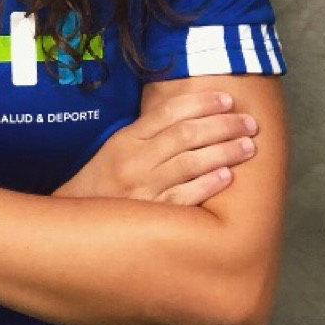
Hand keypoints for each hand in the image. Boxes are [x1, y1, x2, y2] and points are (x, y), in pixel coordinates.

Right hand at [55, 87, 259, 206]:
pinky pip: (185, 197)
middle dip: (223, 125)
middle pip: (186, 134)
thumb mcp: (118, 148)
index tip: (228, 100)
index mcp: (126, 139)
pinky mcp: (151, 216)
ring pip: (190, 162)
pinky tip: (227, 176)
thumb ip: (149, 132)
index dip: (202, 103)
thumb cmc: (103, 183)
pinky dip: (208, 184)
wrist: (75, 224)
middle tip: (249, 124)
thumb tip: (193, 114)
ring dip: (225, 151)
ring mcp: (143, 189)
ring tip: (248, 146)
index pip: (169, 112)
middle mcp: (134, 161)